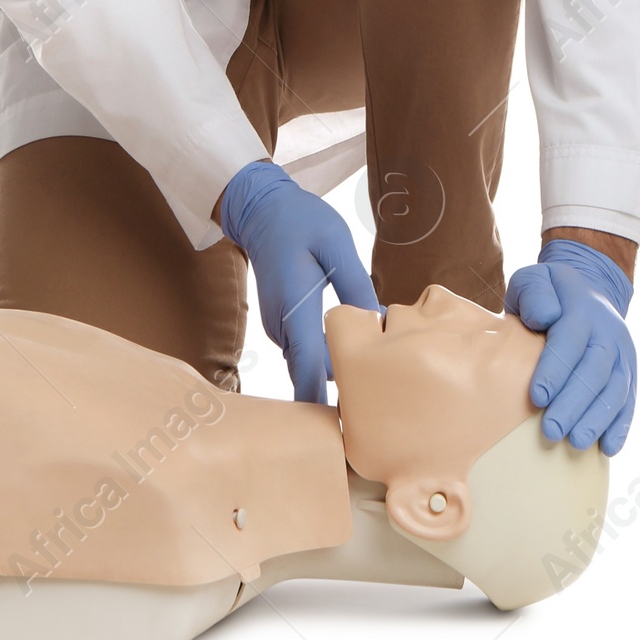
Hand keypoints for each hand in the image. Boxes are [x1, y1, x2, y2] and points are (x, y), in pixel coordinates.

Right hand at [218, 161, 380, 403]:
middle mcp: (284, 326)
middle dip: (340, 394)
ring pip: (311, 365)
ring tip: (376, 388)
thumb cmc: (299, 221)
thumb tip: (378, 323)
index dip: (324, 399)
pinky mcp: (286, 325)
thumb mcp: (336, 243)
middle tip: (380, 411)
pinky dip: (329, 360)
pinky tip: (358, 357)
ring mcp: (282, 328)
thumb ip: (356, 283)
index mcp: (295, 306)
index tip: (344, 428)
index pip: (309, 365)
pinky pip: (308, 353)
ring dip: (337, 375)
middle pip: (311, 374)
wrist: (260, 211)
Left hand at [505, 238, 636, 454]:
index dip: (555, 370)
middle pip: (595, 371)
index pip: (570, 341)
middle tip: (552, 431)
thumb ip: (535, 294)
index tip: (537, 397)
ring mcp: (623, 353)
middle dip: (574, 403)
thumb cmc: (548, 293)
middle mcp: (609, 331)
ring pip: (615, 389)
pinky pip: (629, 400)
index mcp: (582, 308)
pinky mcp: (630, 372)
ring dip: (597, 419)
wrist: (588, 289)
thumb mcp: (535, 280)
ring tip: (577, 444)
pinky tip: (609, 448)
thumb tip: (545, 317)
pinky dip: (621, 425)